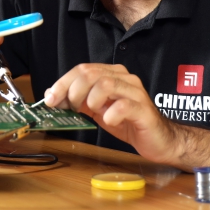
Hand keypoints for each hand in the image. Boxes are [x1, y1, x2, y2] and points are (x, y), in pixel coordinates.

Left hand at [44, 63, 179, 163]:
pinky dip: (110, 113)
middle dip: (73, 91)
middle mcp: (124, 78)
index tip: (50, 98)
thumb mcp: (97, 110)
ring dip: (90, 100)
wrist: (159, 139)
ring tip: (91, 111)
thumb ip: (78, 101)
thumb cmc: (128, 122)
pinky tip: (108, 120)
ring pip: (106, 84)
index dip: (63, 83)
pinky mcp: (143, 109)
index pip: (82, 69)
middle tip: (69, 107)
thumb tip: (52, 96)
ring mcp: (135, 92)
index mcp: (111, 74)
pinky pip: (123, 105)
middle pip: (91, 73)